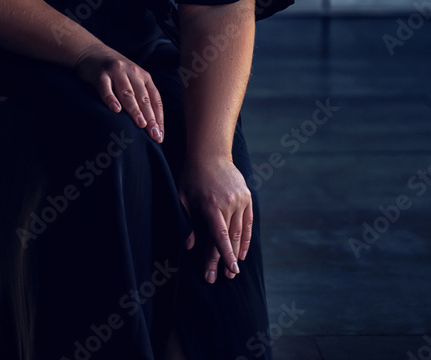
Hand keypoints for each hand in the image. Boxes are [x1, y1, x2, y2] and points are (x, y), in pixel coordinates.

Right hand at [72, 44, 163, 143]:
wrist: (92, 52)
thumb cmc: (115, 72)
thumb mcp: (131, 80)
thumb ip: (140, 96)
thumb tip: (149, 125)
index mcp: (143, 76)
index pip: (155, 98)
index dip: (158, 117)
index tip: (160, 135)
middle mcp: (132, 72)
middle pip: (143, 97)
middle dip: (150, 117)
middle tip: (154, 134)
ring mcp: (117, 72)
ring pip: (128, 93)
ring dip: (135, 109)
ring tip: (141, 124)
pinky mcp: (100, 74)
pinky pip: (106, 88)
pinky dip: (111, 99)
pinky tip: (115, 110)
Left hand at [177, 155, 252, 282]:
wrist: (210, 152)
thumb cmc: (192, 176)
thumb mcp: (182, 197)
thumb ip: (186, 222)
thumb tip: (189, 246)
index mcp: (211, 205)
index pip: (218, 237)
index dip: (221, 256)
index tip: (222, 272)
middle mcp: (228, 203)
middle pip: (229, 238)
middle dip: (226, 260)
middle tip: (223, 278)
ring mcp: (240, 200)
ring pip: (240, 233)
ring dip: (237, 253)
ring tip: (233, 270)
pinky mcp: (247, 197)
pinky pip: (248, 223)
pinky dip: (246, 239)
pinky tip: (242, 253)